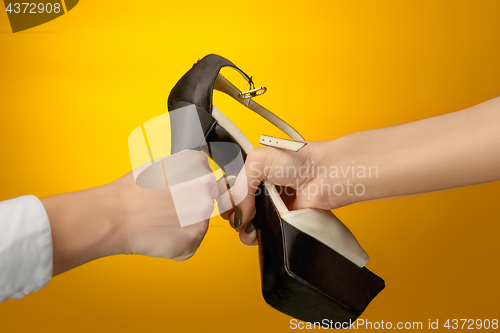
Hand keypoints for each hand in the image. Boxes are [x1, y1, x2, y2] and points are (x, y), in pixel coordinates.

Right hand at [43, 150, 215, 274]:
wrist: (117, 215)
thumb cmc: (132, 190)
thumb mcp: (160, 164)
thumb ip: (183, 168)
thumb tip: (192, 173)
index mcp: (197, 164)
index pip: (203, 176)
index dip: (187, 186)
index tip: (173, 191)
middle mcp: (206, 186)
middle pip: (203, 199)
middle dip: (188, 205)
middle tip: (164, 208)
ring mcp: (203, 213)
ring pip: (198, 221)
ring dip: (184, 224)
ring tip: (161, 221)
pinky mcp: (195, 237)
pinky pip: (190, 241)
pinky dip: (178, 242)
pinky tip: (161, 234)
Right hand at [220, 138, 363, 244]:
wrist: (326, 175)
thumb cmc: (300, 160)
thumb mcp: (258, 160)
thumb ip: (240, 184)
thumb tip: (239, 213)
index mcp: (253, 173)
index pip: (228, 189)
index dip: (226, 197)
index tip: (230, 201)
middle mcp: (259, 190)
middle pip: (233, 208)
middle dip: (231, 214)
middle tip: (240, 213)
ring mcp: (269, 207)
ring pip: (245, 223)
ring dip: (241, 227)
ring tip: (246, 226)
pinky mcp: (280, 221)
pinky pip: (262, 233)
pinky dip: (255, 236)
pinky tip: (255, 233)